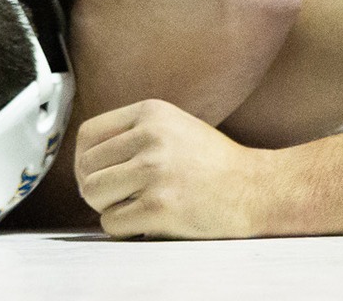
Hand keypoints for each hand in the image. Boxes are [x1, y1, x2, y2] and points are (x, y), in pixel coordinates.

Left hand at [74, 99, 272, 238]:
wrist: (259, 190)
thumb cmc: (216, 164)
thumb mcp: (174, 127)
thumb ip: (133, 134)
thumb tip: (86, 161)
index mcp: (151, 113)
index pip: (88, 134)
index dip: (84, 159)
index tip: (93, 174)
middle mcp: (150, 137)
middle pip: (86, 167)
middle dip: (95, 188)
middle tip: (117, 198)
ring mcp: (155, 172)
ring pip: (94, 193)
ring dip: (107, 208)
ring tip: (131, 208)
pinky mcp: (160, 206)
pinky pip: (112, 222)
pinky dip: (122, 228)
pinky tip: (143, 223)